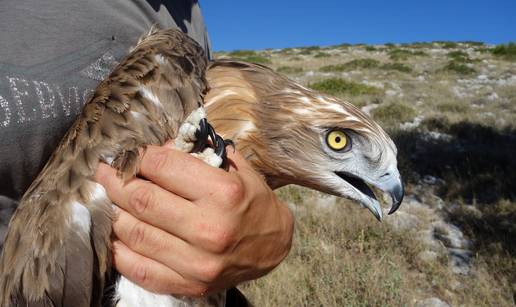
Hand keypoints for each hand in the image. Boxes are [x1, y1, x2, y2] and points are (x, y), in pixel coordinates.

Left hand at [95, 144, 293, 296]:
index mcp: (223, 193)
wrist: (273, 245)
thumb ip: (197, 154)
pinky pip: (139, 269)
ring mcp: (198, 262)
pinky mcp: (190, 284)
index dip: (136, 157)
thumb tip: (155, 149)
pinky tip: (116, 233)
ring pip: (134, 233)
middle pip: (142, 200)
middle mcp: (210, 229)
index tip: (126, 154)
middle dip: (115, 181)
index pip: (162, 167)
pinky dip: (119, 250)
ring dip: (114, 212)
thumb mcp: (234, 168)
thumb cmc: (252, 200)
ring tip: (110, 199)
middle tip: (105, 173)